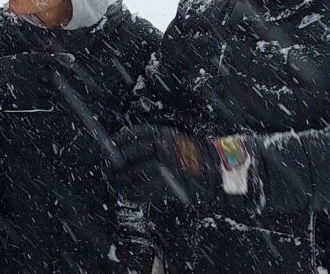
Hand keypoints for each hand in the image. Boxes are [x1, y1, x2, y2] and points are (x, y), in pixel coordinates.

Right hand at [0, 52, 75, 114]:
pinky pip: (48, 104)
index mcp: (28, 60)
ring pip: (51, 92)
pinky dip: (45, 103)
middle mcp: (33, 73)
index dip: (63, 59)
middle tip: (41, 81)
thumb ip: (33, 60)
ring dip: (46, 91)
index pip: (52, 59)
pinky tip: (36, 101)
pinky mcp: (30, 103)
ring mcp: (32, 89)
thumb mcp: (15, 60)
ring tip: (31, 90)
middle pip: (54, 78)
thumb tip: (50, 58)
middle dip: (51, 79)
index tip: (72, 61)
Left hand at [110, 125, 250, 205]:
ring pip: (138, 172)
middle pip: (133, 153)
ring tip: (115, 185)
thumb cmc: (195, 159)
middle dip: (116, 162)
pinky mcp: (174, 182)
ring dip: (124, 180)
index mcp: (166, 135)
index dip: (119, 141)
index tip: (108, 146)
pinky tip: (129, 195)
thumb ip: (155, 145)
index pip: (136, 134)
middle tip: (107, 169)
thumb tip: (124, 153)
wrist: (222, 171)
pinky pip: (148, 189)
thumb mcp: (176, 143)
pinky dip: (136, 193)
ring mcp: (171, 164)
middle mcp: (167, 147)